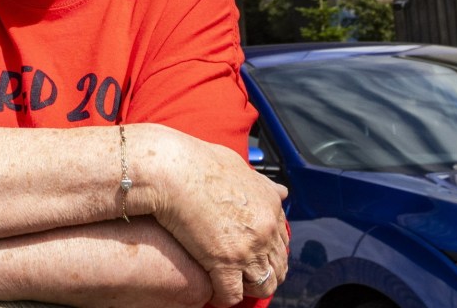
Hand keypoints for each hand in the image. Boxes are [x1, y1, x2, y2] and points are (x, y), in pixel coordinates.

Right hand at [134, 125, 288, 306]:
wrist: (174, 169)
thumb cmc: (198, 162)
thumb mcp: (240, 166)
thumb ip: (263, 183)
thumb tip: (281, 191)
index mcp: (271, 205)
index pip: (283, 242)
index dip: (268, 254)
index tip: (254, 258)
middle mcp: (266, 228)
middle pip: (277, 267)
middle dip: (261, 273)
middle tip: (243, 276)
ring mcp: (248, 247)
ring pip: (263, 286)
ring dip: (247, 287)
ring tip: (231, 284)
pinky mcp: (225, 262)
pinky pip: (233, 296)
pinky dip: (223, 297)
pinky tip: (213, 290)